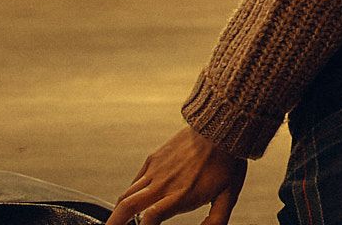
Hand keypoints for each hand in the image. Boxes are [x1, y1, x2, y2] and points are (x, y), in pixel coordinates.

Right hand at [106, 125, 246, 224]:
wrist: (221, 127)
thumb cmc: (227, 162)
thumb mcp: (228, 195)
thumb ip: (216, 220)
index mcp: (180, 195)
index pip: (150, 218)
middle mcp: (163, 184)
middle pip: (126, 208)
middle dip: (114, 224)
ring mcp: (156, 170)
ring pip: (126, 194)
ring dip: (118, 212)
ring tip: (117, 222)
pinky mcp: (153, 159)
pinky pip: (135, 181)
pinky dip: (129, 195)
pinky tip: (133, 202)